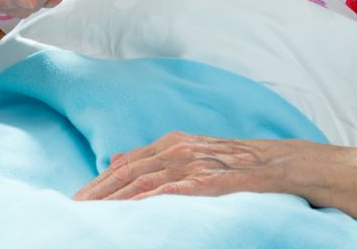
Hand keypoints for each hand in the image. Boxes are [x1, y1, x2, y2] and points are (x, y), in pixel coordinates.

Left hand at [73, 132, 280, 200]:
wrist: (280, 162)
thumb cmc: (235, 161)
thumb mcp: (190, 151)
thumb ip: (153, 156)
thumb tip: (114, 159)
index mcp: (170, 142)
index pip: (125, 163)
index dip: (99, 182)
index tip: (78, 198)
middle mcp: (178, 149)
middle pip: (128, 172)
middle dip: (99, 192)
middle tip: (75, 209)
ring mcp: (193, 164)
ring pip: (145, 182)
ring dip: (116, 199)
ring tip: (94, 214)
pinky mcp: (209, 180)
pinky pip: (174, 190)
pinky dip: (151, 198)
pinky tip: (134, 209)